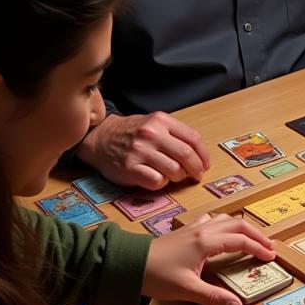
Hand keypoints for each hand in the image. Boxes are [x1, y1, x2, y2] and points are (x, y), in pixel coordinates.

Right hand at [78, 112, 210, 190]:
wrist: (98, 138)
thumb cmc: (131, 133)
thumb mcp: (154, 124)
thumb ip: (175, 135)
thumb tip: (200, 156)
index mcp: (160, 121)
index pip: (193, 138)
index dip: (204, 155)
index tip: (206, 164)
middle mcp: (150, 134)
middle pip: (187, 155)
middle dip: (197, 168)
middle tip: (197, 175)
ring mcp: (139, 152)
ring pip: (174, 171)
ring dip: (179, 177)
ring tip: (175, 176)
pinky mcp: (130, 169)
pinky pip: (157, 181)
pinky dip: (162, 183)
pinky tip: (158, 178)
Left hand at [142, 213, 274, 304]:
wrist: (128, 264)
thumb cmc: (156, 276)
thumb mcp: (188, 290)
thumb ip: (215, 297)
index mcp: (207, 242)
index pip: (241, 241)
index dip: (258, 248)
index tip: (271, 257)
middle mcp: (203, 230)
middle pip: (238, 224)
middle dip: (256, 234)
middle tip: (268, 246)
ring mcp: (193, 228)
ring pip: (225, 218)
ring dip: (242, 226)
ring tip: (251, 237)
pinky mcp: (185, 231)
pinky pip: (211, 219)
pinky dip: (224, 223)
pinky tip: (222, 231)